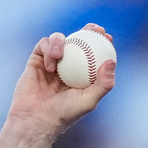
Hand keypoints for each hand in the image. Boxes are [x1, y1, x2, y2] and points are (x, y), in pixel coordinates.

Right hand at [0, 24, 115, 147]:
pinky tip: (50, 64)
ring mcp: (53, 63)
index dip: (102, 43)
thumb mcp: (89, 100)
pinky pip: (44, 46)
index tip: (107, 37)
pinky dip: (48, 51)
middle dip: (87, 31)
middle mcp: (69, 67)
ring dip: (62, 43)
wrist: (36, 119)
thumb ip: (103, 84)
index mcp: (84, 76)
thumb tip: (111, 62)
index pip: (95, 55)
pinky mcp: (37, 60)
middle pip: (79, 42)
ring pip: (61, 40)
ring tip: (60, 55)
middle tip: (93, 29)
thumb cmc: (64, 114)